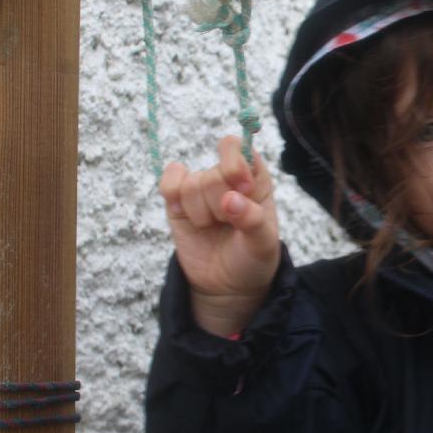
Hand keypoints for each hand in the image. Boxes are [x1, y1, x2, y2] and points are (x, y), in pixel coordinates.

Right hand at [159, 135, 280, 335]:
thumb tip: (229, 199)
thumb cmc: (252, 259)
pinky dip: (174, 199)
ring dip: (201, 214)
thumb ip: (252, 220)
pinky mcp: (177, 200)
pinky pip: (169, 183)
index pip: (238, 148)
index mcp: (255, 178)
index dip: (235, 165)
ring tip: (213, 227)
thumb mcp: (263, 244)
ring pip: (191, 184)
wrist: (226, 285)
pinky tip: (185, 216)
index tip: (243, 189)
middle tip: (228, 224)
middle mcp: (227, 177)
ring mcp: (201, 187)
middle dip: (219, 205)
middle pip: (213, 173)